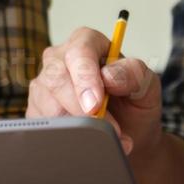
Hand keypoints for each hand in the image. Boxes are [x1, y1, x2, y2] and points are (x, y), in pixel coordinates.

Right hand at [29, 26, 162, 157]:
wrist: (128, 133)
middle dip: (79, 108)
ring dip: (77, 127)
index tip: (95, 104)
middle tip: (103, 129)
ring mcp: (44, 85)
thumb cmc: (134, 103)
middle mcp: (59, 59)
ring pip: (47, 105)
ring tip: (105, 138)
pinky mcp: (37, 110)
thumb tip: (109, 76)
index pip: (79, 52)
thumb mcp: (146, 85)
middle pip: (56, 78)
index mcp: (87, 42)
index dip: (85, 78)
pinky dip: (65, 137)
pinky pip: (42, 125)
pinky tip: (84, 141)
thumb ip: (134, 74)